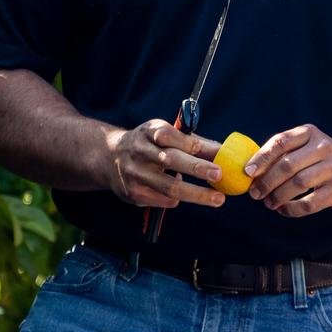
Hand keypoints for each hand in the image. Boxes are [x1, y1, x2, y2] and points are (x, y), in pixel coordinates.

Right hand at [106, 120, 224, 209]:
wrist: (109, 158)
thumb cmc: (148, 144)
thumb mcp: (164, 135)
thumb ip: (192, 142)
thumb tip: (222, 151)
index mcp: (148, 132)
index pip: (169, 135)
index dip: (192, 144)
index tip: (216, 153)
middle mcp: (139, 151)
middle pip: (170, 160)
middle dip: (197, 168)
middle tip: (219, 174)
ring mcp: (135, 173)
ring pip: (168, 187)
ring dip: (196, 194)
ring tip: (217, 199)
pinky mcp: (133, 193)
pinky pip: (162, 199)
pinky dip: (177, 198)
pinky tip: (185, 196)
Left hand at [244, 124, 331, 217]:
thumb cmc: (319, 160)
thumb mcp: (305, 147)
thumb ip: (281, 154)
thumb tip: (250, 170)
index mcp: (310, 133)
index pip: (281, 142)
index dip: (262, 157)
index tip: (248, 172)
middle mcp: (324, 147)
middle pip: (288, 165)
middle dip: (267, 181)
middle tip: (255, 194)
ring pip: (298, 184)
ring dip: (278, 196)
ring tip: (268, 203)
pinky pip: (309, 203)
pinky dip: (292, 209)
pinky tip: (283, 209)